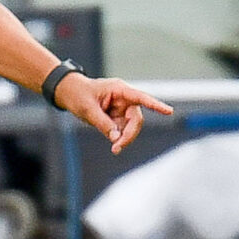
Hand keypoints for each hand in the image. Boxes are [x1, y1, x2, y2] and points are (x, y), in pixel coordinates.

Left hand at [55, 73, 176, 152]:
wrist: (69, 93)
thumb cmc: (78, 95)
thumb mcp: (88, 109)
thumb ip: (103, 123)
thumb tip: (116, 137)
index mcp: (119, 90)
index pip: (140, 97)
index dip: (155, 105)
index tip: (169, 111)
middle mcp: (124, 99)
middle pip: (136, 119)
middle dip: (130, 134)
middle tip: (117, 148)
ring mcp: (122, 108)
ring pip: (131, 127)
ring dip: (125, 138)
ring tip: (114, 148)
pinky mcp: (118, 117)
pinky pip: (123, 130)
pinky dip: (119, 138)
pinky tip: (113, 143)